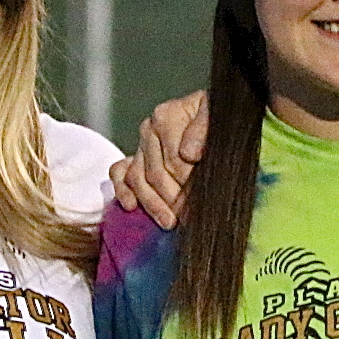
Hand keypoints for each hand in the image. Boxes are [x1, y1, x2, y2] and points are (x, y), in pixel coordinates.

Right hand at [108, 91, 207, 228]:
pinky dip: (123, 192)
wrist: (212, 123)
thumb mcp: (219, 118)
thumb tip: (189, 154)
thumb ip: (205, 129)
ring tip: (170, 222)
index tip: (205, 199)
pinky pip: (119, 175)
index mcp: (167, 115)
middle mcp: (149, 128)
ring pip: (137, 179)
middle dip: (174, 199)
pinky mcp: (131, 159)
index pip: (174, 160)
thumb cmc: (217, 123)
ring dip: (153, 204)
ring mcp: (140, 145)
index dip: (190, 183)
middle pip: (156, 173)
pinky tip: (132, 206)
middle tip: (190, 216)